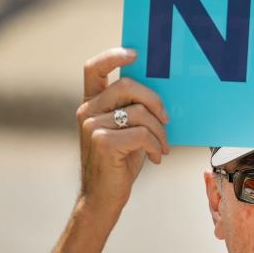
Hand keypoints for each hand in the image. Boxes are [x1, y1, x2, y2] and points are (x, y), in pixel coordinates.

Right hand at [76, 48, 169, 214]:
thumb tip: (163, 92)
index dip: (113, 56)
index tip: (135, 54)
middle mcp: (87, 110)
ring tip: (162, 147)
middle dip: (155, 101)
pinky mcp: (102, 141)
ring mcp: (92, 125)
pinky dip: (156, 146)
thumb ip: (133, 109)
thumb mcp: (127, 130)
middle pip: (128, 86)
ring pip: (139, 112)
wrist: (103, 197)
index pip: (94, 68)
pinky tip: (155, 158)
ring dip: (160, 132)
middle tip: (166, 120)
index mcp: (92, 103)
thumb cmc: (121, 162)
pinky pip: (142, 133)